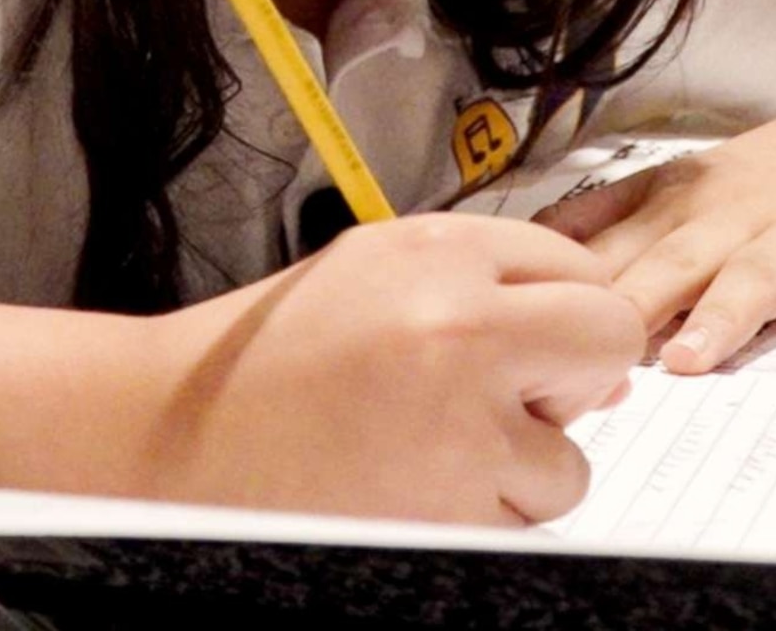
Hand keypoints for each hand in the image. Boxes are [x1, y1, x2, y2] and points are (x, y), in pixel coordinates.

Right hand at [131, 213, 642, 525]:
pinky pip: (523, 525)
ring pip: (571, 460)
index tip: (523, 343)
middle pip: (605, 338)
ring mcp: (462, 424)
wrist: (169, 441)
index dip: (556, 314)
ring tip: (424, 452)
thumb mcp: (368, 274)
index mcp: (433, 250)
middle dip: (573, 376)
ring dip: (517, 470)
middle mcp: (458, 324)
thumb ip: (484, 289)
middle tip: (506, 400)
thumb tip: (604, 363)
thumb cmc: (264, 362)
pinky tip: (409, 491)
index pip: (576, 266)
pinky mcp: (453, 513)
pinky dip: (479, 520)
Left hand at [539, 109, 775, 374]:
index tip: (536, 328)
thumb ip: (606, 219)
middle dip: (634, 303)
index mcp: (680, 202)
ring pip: (757, 276)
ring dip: (722, 317)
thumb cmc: (760, 180)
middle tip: (595, 351)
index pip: (619, 247)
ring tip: (691, 360)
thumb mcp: (674, 183)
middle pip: (677, 262)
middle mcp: (735, 217)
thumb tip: (521, 253)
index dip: (579, 290)